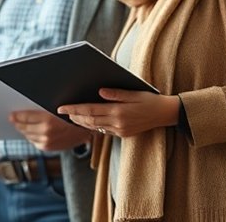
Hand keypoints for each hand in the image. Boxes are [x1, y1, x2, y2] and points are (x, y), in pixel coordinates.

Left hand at [9, 109, 90, 150]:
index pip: (25, 117)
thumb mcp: (56, 109)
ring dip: (23, 130)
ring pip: (27, 135)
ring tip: (20, 125)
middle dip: (17, 123)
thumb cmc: (70, 117)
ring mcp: (46, 141)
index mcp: (48, 120)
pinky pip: (33, 141)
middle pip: (24, 127)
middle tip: (12, 119)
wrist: (82, 131)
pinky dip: (30, 136)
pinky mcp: (47, 147)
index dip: (16, 116)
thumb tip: (24, 112)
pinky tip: (30, 132)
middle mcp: (46, 132)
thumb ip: (40, 111)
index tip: (11, 115)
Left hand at [58, 89, 179, 137]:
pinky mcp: (123, 134)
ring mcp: (120, 130)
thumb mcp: (134, 92)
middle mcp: (118, 123)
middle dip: (74, 116)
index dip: (73, 109)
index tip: (60, 108)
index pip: (89, 110)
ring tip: (70, 116)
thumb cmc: (150, 99)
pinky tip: (86, 121)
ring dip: (81, 122)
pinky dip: (92, 126)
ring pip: (94, 127)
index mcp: (118, 111)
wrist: (166, 114)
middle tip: (62, 112)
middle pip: (89, 120)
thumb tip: (99, 91)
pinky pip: (103, 131)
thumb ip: (116, 93)